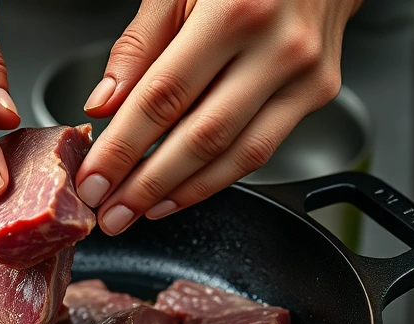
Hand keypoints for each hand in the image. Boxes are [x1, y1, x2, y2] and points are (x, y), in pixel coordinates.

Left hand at [77, 0, 362, 234]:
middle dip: (147, 184)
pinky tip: (180, 192)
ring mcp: (305, 74)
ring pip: (236, 155)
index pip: (164, 96)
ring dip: (181, 192)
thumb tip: (105, 105)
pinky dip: (216, 179)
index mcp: (236, 9)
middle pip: (201, 136)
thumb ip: (139, 45)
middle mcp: (278, 45)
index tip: (93, 180)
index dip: (124, 146)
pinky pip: (260, 150)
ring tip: (139, 211)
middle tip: (111, 214)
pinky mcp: (319, 93)